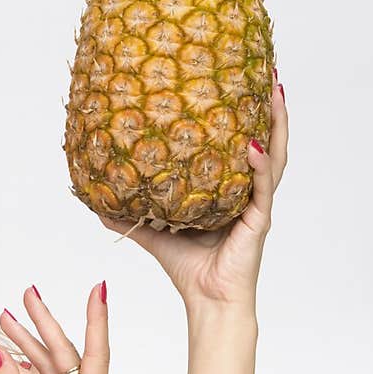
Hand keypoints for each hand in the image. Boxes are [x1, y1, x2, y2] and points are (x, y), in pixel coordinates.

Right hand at [0, 283, 111, 373]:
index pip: (96, 353)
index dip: (96, 319)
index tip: (99, 289)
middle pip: (66, 353)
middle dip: (45, 322)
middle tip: (29, 291)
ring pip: (51, 366)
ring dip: (29, 343)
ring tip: (7, 315)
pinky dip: (24, 369)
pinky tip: (6, 350)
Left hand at [96, 75, 287, 312]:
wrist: (207, 303)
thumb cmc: (189, 271)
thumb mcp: (154, 234)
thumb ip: (130, 215)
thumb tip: (95, 200)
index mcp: (231, 189)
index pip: (242, 143)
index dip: (245, 114)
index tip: (240, 79)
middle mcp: (249, 192)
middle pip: (267, 140)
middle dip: (270, 106)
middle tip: (266, 70)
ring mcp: (257, 204)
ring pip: (275, 155)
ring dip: (277, 123)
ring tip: (275, 90)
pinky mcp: (258, 221)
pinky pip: (262, 186)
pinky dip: (260, 164)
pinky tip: (253, 144)